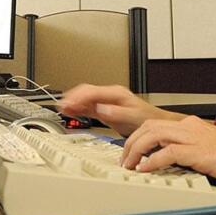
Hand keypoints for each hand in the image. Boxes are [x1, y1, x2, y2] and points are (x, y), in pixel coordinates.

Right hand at [57, 84, 176, 136]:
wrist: (154, 123)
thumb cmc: (146, 118)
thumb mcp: (132, 116)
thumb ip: (115, 112)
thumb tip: (100, 108)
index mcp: (115, 94)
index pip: (92, 92)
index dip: (79, 97)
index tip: (69, 103)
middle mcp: (109, 95)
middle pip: (86, 91)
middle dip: (72, 97)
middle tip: (62, 105)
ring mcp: (106, 101)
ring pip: (85, 98)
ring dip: (74, 102)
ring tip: (62, 108)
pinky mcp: (105, 109)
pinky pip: (88, 106)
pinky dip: (79, 108)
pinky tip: (71, 111)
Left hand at [121, 116, 215, 186]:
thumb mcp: (207, 151)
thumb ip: (188, 152)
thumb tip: (167, 163)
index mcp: (191, 126)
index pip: (155, 125)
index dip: (137, 137)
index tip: (129, 152)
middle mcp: (189, 127)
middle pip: (148, 126)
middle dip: (130, 143)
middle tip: (124, 160)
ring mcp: (194, 138)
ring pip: (153, 135)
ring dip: (136, 150)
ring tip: (130, 165)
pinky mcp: (199, 152)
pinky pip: (167, 153)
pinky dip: (152, 161)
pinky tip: (146, 169)